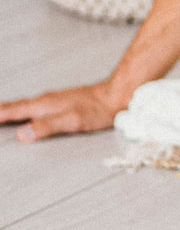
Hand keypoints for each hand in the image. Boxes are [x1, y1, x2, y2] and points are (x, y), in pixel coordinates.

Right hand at [0, 82, 124, 141]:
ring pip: (26, 106)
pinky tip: (29, 113)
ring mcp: (56, 100)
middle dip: (0, 111)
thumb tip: (22, 134)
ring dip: (11, 110)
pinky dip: (26, 110)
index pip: (13, 110)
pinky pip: (37, 106)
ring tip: (1, 115)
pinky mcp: (64, 102)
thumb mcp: (71, 121)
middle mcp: (47, 100)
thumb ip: (46, 126)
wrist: (118, 95)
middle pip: (16, 106)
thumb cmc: (99, 109)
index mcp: (44, 104)